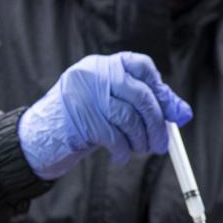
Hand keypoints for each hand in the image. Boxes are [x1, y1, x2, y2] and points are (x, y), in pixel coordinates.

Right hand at [19, 52, 192, 179]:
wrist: (39, 139)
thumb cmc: (84, 122)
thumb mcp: (113, 107)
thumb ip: (145, 104)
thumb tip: (183, 113)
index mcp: (104, 65)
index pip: (141, 65)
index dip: (161, 89)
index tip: (174, 112)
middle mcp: (93, 73)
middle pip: (140, 95)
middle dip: (157, 123)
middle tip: (163, 145)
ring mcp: (84, 94)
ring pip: (128, 117)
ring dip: (141, 140)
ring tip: (142, 151)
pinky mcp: (79, 117)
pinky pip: (113, 136)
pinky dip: (123, 151)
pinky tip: (121, 158)